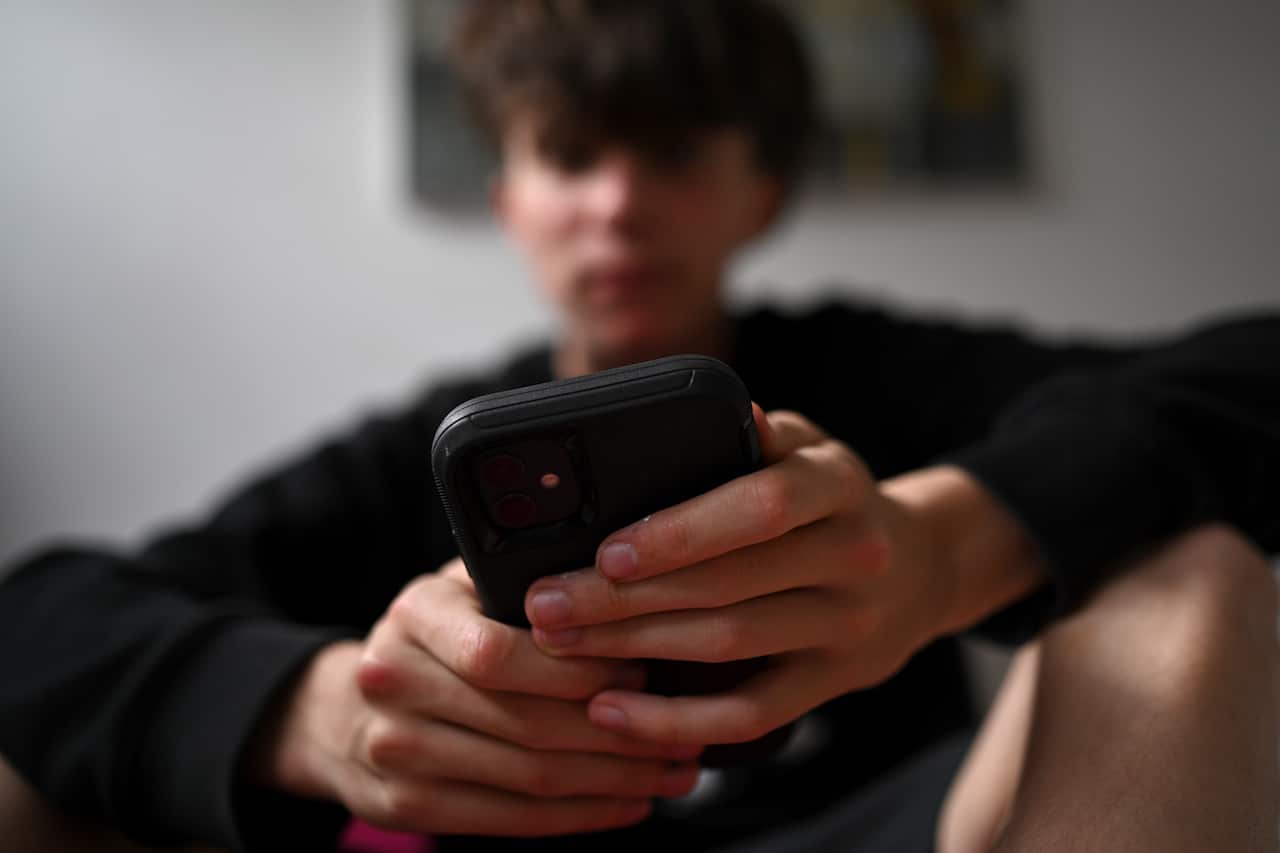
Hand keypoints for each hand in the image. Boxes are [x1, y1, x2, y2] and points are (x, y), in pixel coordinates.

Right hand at [246, 559, 700, 836]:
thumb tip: (630, 589)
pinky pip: (509, 819)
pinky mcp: (403, 806)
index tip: (645, 673)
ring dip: (613, 780)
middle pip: (525, 722)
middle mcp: (392, 681)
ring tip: (672, 770)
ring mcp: (393, 751)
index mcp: (415, 615)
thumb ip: (525, 584)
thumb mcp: (462, 590)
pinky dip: (579, 815)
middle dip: (620, 733)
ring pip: (527, 777)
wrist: (341, 711)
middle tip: (686, 733)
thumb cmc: (433, 640)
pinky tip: (626, 802)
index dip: (580, 670)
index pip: (500, 653)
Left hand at [523, 406, 1025, 748]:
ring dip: (636, 650)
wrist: (922, 569)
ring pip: (731, 645)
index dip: (684, 532)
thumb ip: (758, 436)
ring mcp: (847, 627)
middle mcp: (853, 556)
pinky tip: (614, 713)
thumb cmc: (833, 501)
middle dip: (625, 598)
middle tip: (547, 604)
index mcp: (837, 484)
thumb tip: (712, 414)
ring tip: (561, 645)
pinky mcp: (832, 683)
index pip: (762, 508)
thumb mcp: (810, 450)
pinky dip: (678, 721)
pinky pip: (751, 714)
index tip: (607, 550)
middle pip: (730, 584)